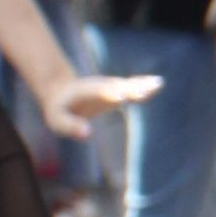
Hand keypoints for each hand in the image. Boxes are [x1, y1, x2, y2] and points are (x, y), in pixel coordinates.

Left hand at [27, 62, 155, 139]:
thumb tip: (88, 133)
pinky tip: (158, 83)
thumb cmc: (59, 109)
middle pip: (117, 87)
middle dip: (129, 89)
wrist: (62, 91)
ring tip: (157, 83)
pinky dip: (144, 86)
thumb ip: (70, 126)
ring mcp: (110, 86)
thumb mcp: (57, 120)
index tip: (120, 96)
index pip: (98, 93)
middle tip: (143, 91)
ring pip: (128, 85)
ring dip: (142, 85)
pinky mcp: (118, 90)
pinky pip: (133, 87)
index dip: (109, 94)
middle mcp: (101, 86)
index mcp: (85, 92)